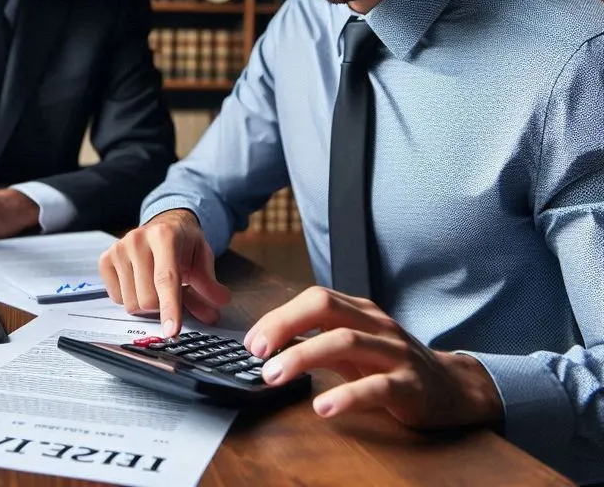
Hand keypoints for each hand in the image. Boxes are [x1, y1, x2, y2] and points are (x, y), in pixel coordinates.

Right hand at [98, 209, 231, 337]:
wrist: (165, 223)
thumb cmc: (184, 243)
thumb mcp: (202, 259)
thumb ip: (208, 286)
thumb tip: (214, 311)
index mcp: (166, 236)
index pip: (167, 279)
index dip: (170, 308)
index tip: (172, 332)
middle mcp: (138, 239)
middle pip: (147, 300)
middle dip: (162, 306)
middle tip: (172, 292)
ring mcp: (119, 248)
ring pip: (131, 303)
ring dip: (146, 303)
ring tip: (155, 283)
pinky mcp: (105, 259)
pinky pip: (116, 298)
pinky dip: (130, 297)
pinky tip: (139, 280)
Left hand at [244, 287, 502, 430]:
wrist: (451, 387)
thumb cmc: (390, 364)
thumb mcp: (353, 345)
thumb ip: (317, 339)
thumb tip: (268, 344)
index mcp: (359, 310)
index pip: (314, 298)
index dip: (280, 316)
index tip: (253, 341)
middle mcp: (376, 324)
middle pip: (326, 308)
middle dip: (286, 325)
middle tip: (259, 352)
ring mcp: (394, 352)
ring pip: (346, 341)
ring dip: (304, 356)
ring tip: (275, 376)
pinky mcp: (410, 385)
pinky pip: (377, 387)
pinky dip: (347, 396)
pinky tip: (322, 407)